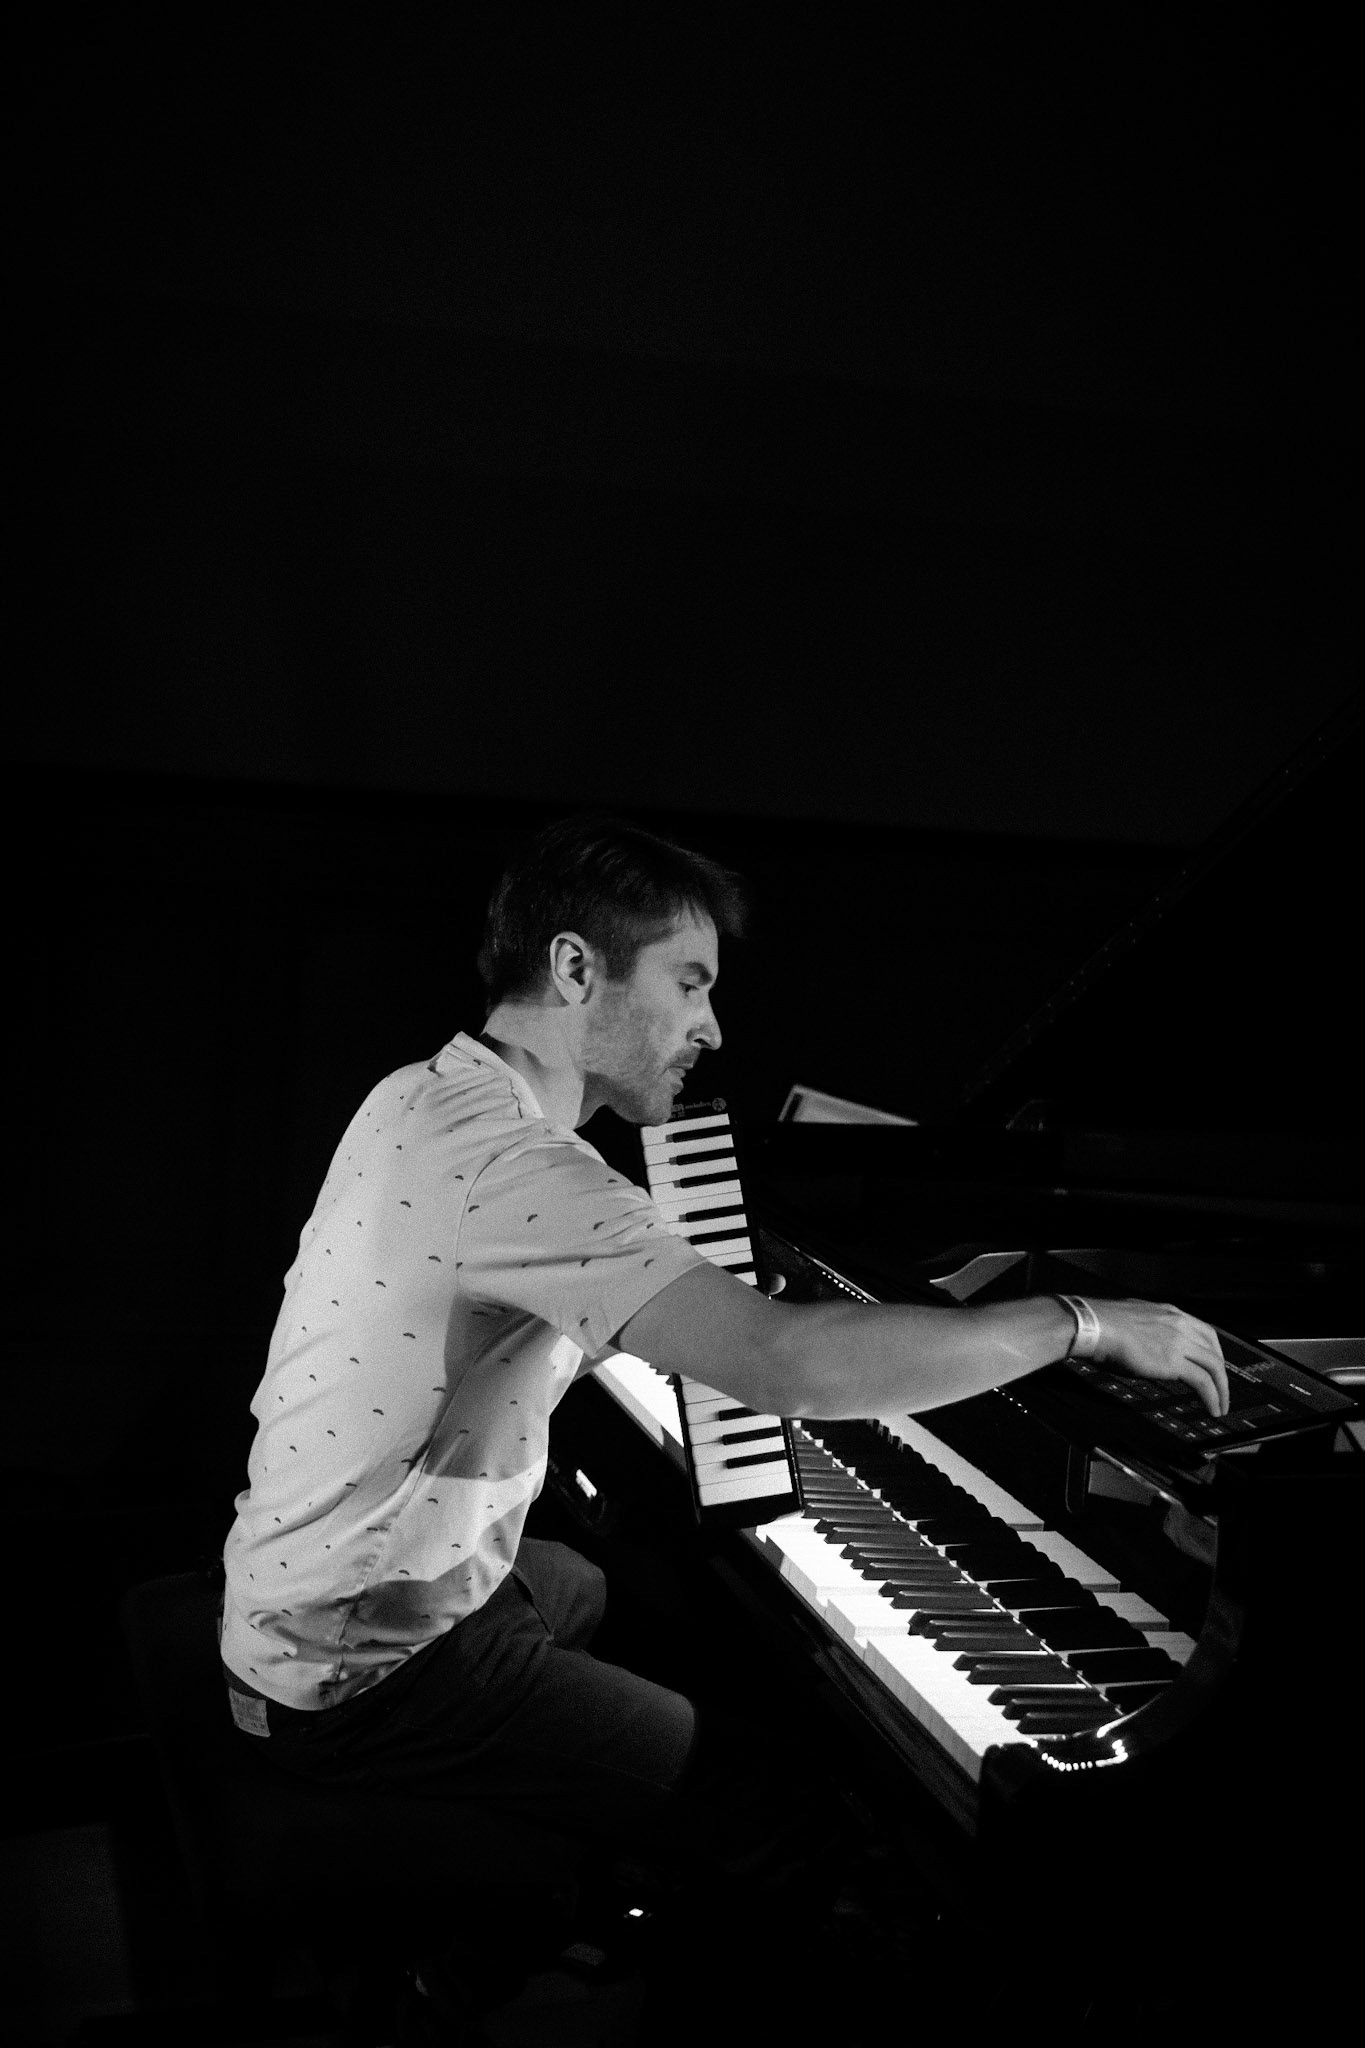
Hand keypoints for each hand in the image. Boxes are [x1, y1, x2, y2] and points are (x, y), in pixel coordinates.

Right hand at [1090, 1298, 1228, 1417]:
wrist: (1094, 1327)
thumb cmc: (1102, 1325)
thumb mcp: (1133, 1322)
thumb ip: (1148, 1332)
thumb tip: (1146, 1347)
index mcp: (1169, 1313)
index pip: (1204, 1331)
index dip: (1213, 1351)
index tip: (1212, 1365)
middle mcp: (1179, 1324)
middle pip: (1214, 1349)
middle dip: (1221, 1372)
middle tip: (1221, 1388)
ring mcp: (1179, 1341)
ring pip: (1214, 1366)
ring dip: (1221, 1389)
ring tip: (1220, 1405)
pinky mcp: (1174, 1361)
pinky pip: (1203, 1382)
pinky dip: (1212, 1397)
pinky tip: (1212, 1408)